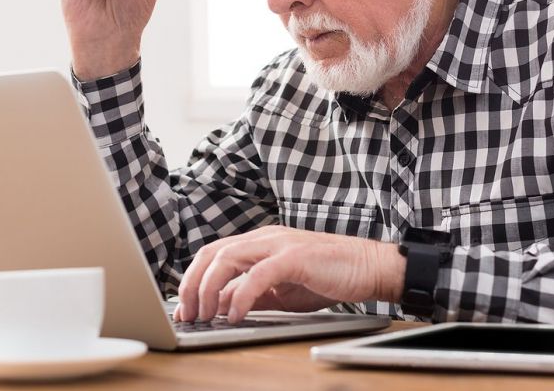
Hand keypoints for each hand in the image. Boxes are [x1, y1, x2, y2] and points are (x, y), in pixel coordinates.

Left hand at [171, 225, 406, 323]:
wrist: (369, 268)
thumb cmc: (328, 278)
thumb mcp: (281, 290)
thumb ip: (252, 293)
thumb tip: (223, 306)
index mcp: (258, 243)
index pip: (213, 255)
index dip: (193, 280)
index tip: (184, 308)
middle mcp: (264, 238)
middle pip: (212, 254)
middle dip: (193, 285)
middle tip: (188, 314)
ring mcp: (278, 244)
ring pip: (228, 258)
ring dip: (210, 289)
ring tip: (206, 315)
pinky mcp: (294, 256)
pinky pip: (258, 274)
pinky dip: (241, 295)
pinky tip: (235, 314)